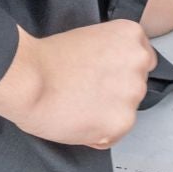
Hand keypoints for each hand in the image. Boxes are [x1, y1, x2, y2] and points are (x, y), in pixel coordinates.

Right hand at [0, 20, 156, 149]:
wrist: (29, 78)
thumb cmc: (47, 59)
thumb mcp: (90, 38)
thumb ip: (112, 53)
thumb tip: (114, 73)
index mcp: (131, 36)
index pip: (143, 59)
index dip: (121, 72)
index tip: (106, 77)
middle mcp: (139, 62)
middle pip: (136, 86)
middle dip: (116, 93)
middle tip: (87, 93)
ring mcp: (132, 93)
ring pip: (125, 112)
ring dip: (107, 114)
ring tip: (78, 107)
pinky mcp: (122, 122)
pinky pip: (112, 135)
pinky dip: (97, 135)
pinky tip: (78, 121)